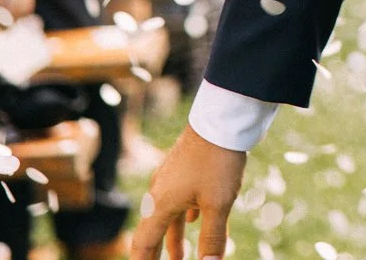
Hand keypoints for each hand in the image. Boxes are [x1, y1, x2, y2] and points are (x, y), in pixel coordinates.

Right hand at [132, 125, 248, 259]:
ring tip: (180, 255)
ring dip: (174, 237)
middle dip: (157, 253)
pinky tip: (194, 219)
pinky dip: (184, 216)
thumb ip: (212, 237)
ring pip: (168, 215)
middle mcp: (159, 192)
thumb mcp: (218, 203)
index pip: (143, 243)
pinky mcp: (184, 168)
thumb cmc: (217, 161)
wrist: (222, 118)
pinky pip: (179, 199)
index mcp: (160, 204)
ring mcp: (171, 178)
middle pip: (153, 230)